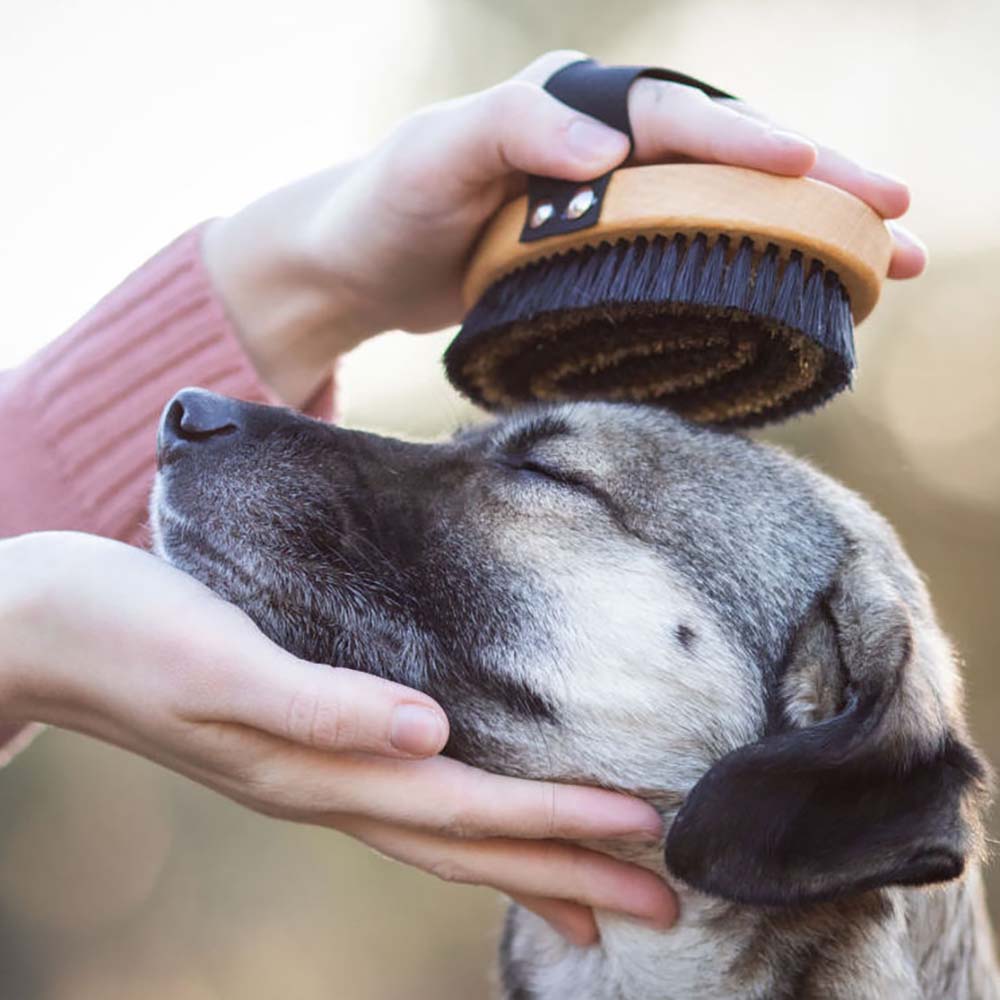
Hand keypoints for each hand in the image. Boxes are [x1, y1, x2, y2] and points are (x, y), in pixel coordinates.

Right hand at [0, 531, 673, 946]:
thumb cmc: (125, 631)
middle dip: (572, 875)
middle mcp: (325, 786)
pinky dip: (467, 825)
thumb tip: (429, 732)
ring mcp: (314, 775)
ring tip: (601, 900)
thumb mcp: (215, 662)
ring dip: (529, 864)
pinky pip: (407, 803)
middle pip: (470, 843)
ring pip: (445, 836)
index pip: (467, 805)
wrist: (44, 629)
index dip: (559, 820)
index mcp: (316, 769)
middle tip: (669, 902)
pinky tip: (486, 818)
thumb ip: (318, 705)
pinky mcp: (303, 743)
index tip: (650, 831)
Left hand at [204, 49, 925, 404]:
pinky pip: (692, 250)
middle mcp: (606, 141)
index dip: (749, 144)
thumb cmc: (389, 202)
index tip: (818, 175)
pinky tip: (796, 292)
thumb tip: (604, 146)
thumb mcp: (434, 155)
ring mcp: (613, 199)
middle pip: (729, 156)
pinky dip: (747, 268)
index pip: (676, 118)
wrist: (362, 260)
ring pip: (726, 206)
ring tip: (884, 266)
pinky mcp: (607, 249)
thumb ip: (510, 131)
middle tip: (899, 222)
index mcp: (575, 103)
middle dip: (819, 185)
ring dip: (804, 232)